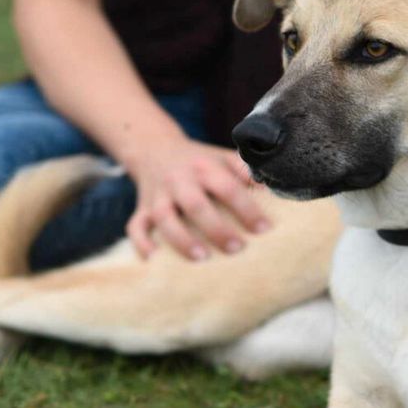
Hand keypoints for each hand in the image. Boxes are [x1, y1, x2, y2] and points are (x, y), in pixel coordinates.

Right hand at [125, 138, 269, 259]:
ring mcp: (158, 196)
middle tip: (237, 248)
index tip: (264, 229)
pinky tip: (153, 260)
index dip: (246, 208)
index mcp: (204, 168)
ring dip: (181, 239)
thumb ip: (246, 171)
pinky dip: (141, 243)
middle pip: (195, 204)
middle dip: (216, 228)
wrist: (154, 147)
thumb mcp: (223, 157)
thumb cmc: (200, 161)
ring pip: (164, 218)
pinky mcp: (142, 208)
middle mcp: (179, 181)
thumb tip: (272, 189)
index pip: (227, 187)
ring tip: (201, 259)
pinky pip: (135, 226)